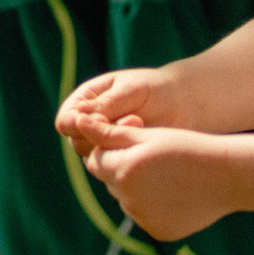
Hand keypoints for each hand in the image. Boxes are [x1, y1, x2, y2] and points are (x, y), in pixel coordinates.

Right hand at [57, 67, 181, 153]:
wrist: (186, 105)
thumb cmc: (158, 89)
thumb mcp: (131, 90)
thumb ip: (105, 104)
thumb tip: (77, 116)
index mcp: (87, 100)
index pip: (66, 119)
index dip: (76, 124)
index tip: (101, 121)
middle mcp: (92, 123)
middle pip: (76, 141)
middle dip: (101, 134)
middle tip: (132, 120)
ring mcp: (106, 142)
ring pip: (93, 156)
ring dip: (115, 144)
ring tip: (141, 125)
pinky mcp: (122, 157)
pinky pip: (113, 165)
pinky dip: (127, 154)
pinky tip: (146, 140)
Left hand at [80, 122, 234, 240]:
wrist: (228, 176)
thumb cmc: (187, 147)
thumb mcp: (148, 135)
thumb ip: (109, 132)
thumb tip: (77, 124)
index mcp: (123, 171)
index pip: (96, 160)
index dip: (110, 150)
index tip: (133, 143)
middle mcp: (128, 199)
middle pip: (110, 181)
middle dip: (122, 168)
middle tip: (153, 159)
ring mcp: (144, 218)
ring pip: (127, 199)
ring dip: (136, 188)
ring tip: (167, 175)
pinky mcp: (159, 231)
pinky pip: (145, 215)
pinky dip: (152, 205)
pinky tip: (175, 194)